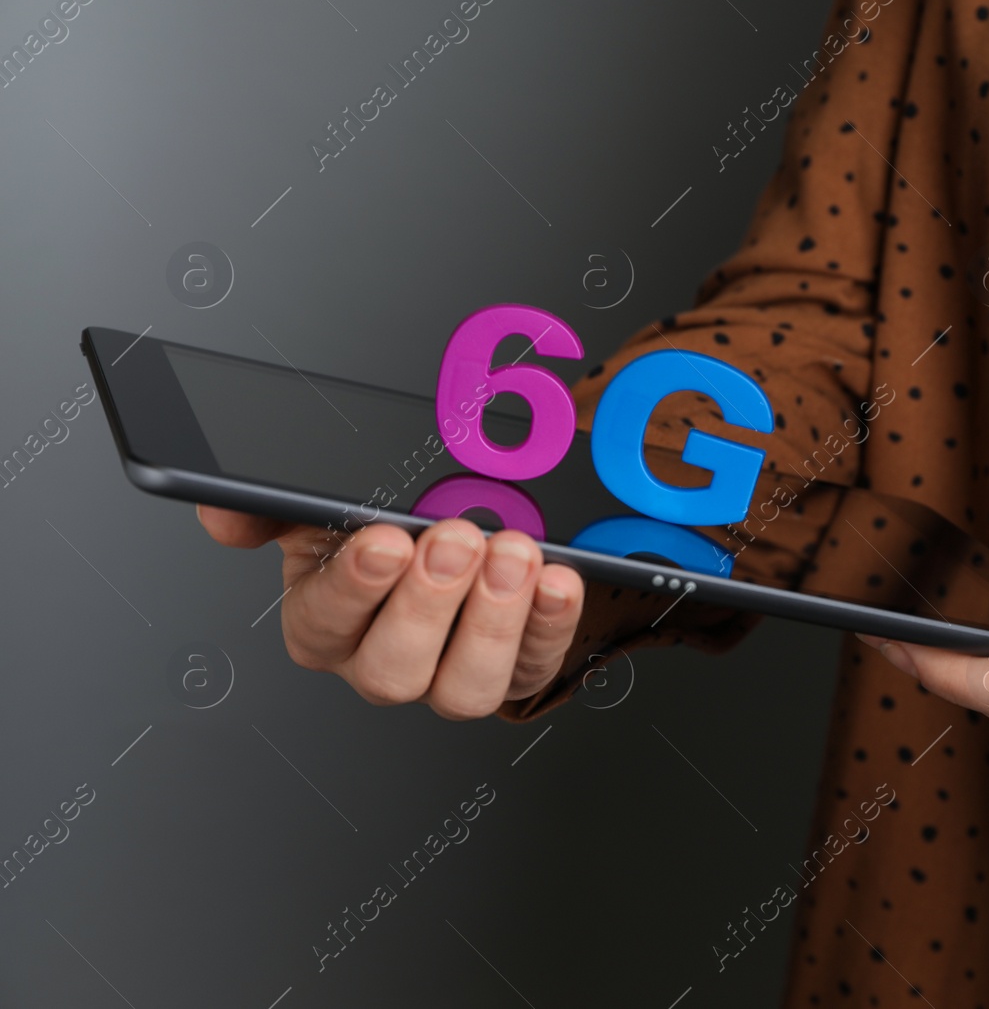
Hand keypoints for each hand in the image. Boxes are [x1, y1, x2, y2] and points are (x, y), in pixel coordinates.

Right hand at [198, 505, 584, 717]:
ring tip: (512, 555)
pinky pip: (534, 666)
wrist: (452, 532)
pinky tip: (558, 579)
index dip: (354, 587)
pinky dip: (550, 623)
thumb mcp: (321, 505)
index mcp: (324, 624)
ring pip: (465, 689)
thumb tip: (222, 516)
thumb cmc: (383, 527)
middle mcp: (382, 662)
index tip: (385, 541)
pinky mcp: (514, 672)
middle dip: (429, 603)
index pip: (324, 622)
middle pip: (394, 668)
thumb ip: (267, 506)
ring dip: (494, 621)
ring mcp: (450, 677)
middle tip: (457, 538)